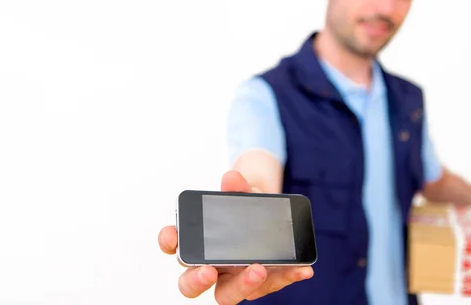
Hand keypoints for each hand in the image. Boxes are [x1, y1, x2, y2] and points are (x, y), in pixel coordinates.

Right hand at [158, 170, 313, 304]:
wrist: (269, 216)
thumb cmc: (245, 208)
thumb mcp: (243, 195)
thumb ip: (237, 188)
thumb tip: (231, 178)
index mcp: (198, 243)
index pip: (174, 247)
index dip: (168, 243)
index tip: (173, 238)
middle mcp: (210, 266)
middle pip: (191, 284)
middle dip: (196, 280)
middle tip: (209, 271)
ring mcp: (233, 278)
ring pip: (227, 293)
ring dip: (243, 285)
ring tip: (259, 270)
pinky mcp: (259, 283)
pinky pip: (270, 284)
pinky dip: (286, 276)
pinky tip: (302, 269)